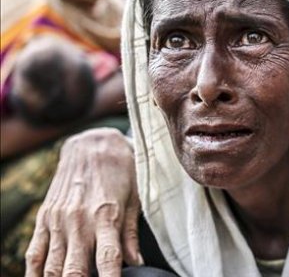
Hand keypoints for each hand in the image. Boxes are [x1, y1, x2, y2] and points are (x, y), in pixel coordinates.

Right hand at [26, 128, 140, 276]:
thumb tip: (136, 263)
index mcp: (107, 216)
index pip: (109, 259)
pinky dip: (35, 273)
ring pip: (52, 266)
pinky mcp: (44, 217)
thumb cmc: (122, 168)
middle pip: (75, 270)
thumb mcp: (136, 197)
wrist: (92, 142)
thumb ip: (132, 233)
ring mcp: (58, 221)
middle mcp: (79, 221)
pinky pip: (34, 253)